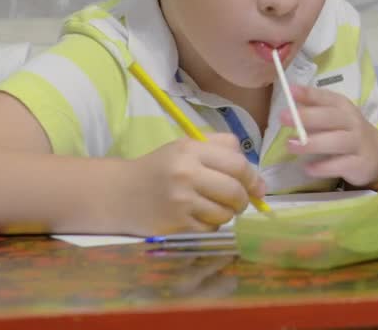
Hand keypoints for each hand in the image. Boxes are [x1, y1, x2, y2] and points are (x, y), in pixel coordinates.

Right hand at [118, 133, 265, 235]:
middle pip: (235, 190)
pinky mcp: (177, 225)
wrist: (119, 194)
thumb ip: (221, 149)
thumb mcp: (186, 147)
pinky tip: (197, 217)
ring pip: (226, 213)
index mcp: (190, 150)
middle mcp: (186, 174)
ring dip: (226, 214)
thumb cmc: (159, 169)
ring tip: (212, 207)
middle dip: (244, 199)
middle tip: (238, 201)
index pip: (237, 164)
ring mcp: (181, 201)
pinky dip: (210, 226)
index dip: (252, 177)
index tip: (256, 187)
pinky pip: (211, 228)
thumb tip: (257, 178)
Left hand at [283, 84, 377, 188]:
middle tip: (283, 117)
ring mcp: (358, 143)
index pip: (327, 98)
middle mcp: (352, 122)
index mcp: (343, 108)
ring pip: (336, 141)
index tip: (290, 90)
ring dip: (313, 143)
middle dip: (307, 116)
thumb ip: (315, 111)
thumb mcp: (335, 118)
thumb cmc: (348, 134)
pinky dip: (324, 167)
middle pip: (331, 117)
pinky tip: (308, 168)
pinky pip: (341, 165)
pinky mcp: (360, 163)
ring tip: (290, 145)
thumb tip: (289, 102)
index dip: (309, 94)